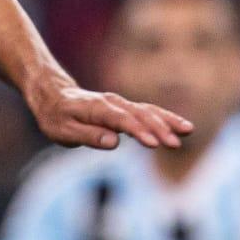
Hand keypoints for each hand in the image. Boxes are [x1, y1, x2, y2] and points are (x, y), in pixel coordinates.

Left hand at [26, 70, 192, 149]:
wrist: (52, 94)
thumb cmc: (55, 116)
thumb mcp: (63, 131)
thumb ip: (88, 135)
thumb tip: (113, 142)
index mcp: (95, 108)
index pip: (120, 120)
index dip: (137, 131)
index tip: (153, 144)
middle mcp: (111, 102)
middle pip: (138, 114)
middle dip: (158, 128)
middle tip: (175, 144)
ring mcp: (119, 104)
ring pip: (147, 110)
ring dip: (167, 121)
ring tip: (187, 131)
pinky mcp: (125, 108)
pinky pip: (148, 111)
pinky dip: (165, 118)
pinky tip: (181, 127)